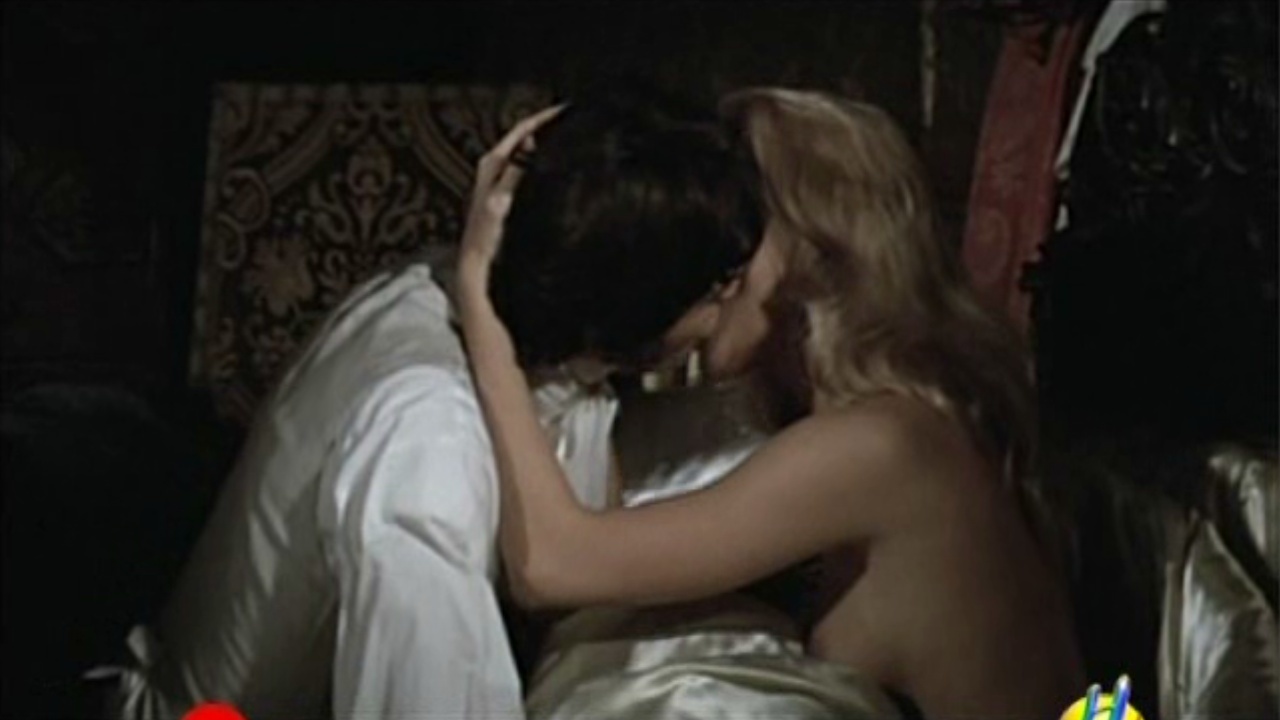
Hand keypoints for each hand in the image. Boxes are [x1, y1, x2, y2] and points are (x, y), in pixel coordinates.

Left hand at [458, 104, 564, 279]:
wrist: (478, 259)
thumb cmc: (486, 233)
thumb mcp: (501, 199)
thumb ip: (514, 170)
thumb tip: (530, 142)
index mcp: (492, 163)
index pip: (521, 130)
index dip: (542, 117)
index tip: (564, 110)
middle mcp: (494, 166)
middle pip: (523, 136)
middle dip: (545, 125)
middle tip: (571, 118)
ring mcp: (499, 178)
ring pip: (525, 150)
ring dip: (544, 141)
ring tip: (567, 135)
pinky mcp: (505, 190)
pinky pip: (525, 166)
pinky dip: (540, 159)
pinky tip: (553, 164)